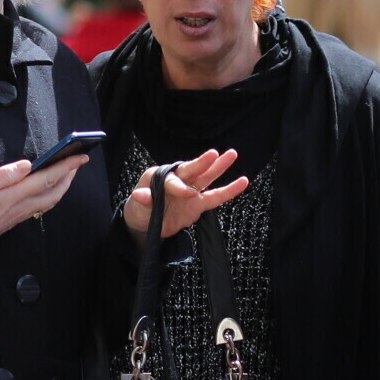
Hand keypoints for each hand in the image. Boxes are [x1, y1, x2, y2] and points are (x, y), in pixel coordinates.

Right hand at [0, 154, 87, 271]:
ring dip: (62, 186)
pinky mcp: (14, 221)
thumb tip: (27, 165)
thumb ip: (3, 176)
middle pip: (55, 191)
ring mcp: (19, 215)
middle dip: (70, 176)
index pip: (48, 178)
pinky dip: (50, 196)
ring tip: (67, 174)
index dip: (66, 166)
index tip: (80, 156)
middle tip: (79, 162)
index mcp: (14, 195)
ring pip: (50, 201)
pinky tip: (47, 191)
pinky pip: (41, 207)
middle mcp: (21, 207)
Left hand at [122, 149, 248, 237]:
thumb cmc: (139, 211)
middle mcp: (177, 179)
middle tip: (213, 154)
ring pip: (206, 178)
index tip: (188, 194)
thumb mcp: (136, 207)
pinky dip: (229, 191)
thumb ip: (143, 200)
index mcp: (159, 176)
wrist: (146, 225)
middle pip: (191, 170)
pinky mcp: (198, 203)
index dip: (179, 186)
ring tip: (232, 154)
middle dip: (202, 163)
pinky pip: (215, 197)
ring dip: (219, 167)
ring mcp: (189, 191)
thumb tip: (140, 195)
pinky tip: (243, 182)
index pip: (172, 179)